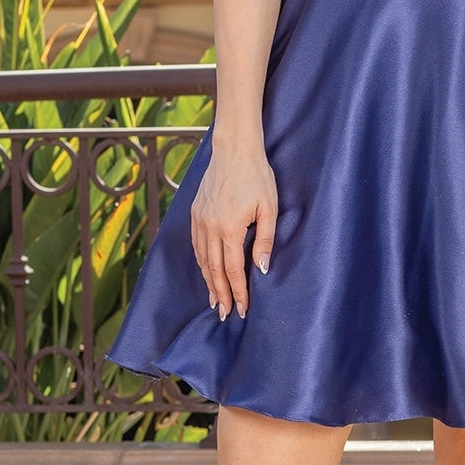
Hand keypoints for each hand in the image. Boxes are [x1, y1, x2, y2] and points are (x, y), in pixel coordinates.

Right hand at [190, 139, 277, 320]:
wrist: (234, 149)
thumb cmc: (256, 176)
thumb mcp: (269, 207)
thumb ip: (265, 240)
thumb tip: (262, 269)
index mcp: (230, 229)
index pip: (233, 270)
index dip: (238, 292)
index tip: (241, 310)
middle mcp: (210, 227)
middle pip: (213, 270)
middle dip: (220, 294)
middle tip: (224, 314)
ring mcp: (199, 220)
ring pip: (202, 260)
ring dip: (208, 282)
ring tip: (214, 300)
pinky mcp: (195, 212)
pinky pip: (196, 245)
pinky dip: (200, 262)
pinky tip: (205, 271)